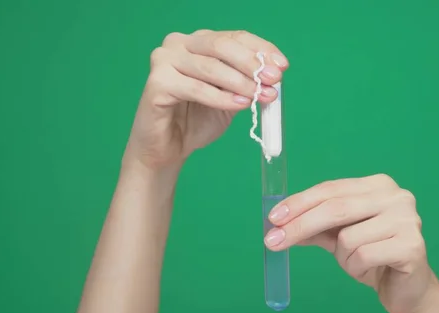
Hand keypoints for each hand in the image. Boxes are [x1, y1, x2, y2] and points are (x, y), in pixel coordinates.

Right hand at [126, 29, 288, 168]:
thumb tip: (274, 74)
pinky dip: (221, 98)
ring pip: (210, 67)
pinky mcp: (157, 83)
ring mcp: (164, 61)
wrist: (168, 148)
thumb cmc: (197, 120)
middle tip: (273, 80)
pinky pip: (196, 88)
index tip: (282, 67)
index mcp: (198, 42)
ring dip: (241, 82)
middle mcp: (178, 44)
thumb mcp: (231, 97)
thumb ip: (247, 83)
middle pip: (221, 46)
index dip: (261, 50)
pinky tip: (240, 104)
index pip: (234, 37)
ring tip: (260, 96)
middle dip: (252, 63)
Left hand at [264, 174, 433, 312]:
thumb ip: (313, 226)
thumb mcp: (338, 238)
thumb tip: (278, 224)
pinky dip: (356, 267)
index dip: (299, 203)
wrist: (408, 288)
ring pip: (347, 237)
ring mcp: (407, 219)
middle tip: (272, 241)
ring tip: (358, 261)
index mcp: (377, 185)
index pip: (329, 189)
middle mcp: (396, 196)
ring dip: (342, 256)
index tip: (272, 218)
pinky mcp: (412, 245)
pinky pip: (363, 255)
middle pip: (335, 207)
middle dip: (300, 225)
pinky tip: (372, 269)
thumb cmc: (373, 256)